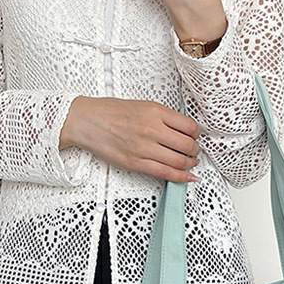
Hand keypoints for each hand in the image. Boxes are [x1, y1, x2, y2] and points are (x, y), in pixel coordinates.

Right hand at [60, 96, 201, 182]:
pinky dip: (181, 177)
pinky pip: (165, 173)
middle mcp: (152, 129)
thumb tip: (182, 129)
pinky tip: (188, 178)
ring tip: (190, 163)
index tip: (195, 137)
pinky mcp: (136, 163)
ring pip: (179, 161)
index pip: (189, 126)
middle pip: (188, 145)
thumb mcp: (141, 105)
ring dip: (190, 164)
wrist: (86, 121)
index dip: (196, 134)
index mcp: (155, 111)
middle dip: (195, 150)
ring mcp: (144, 148)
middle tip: (194, 151)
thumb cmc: (110, 112)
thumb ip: (162, 117)